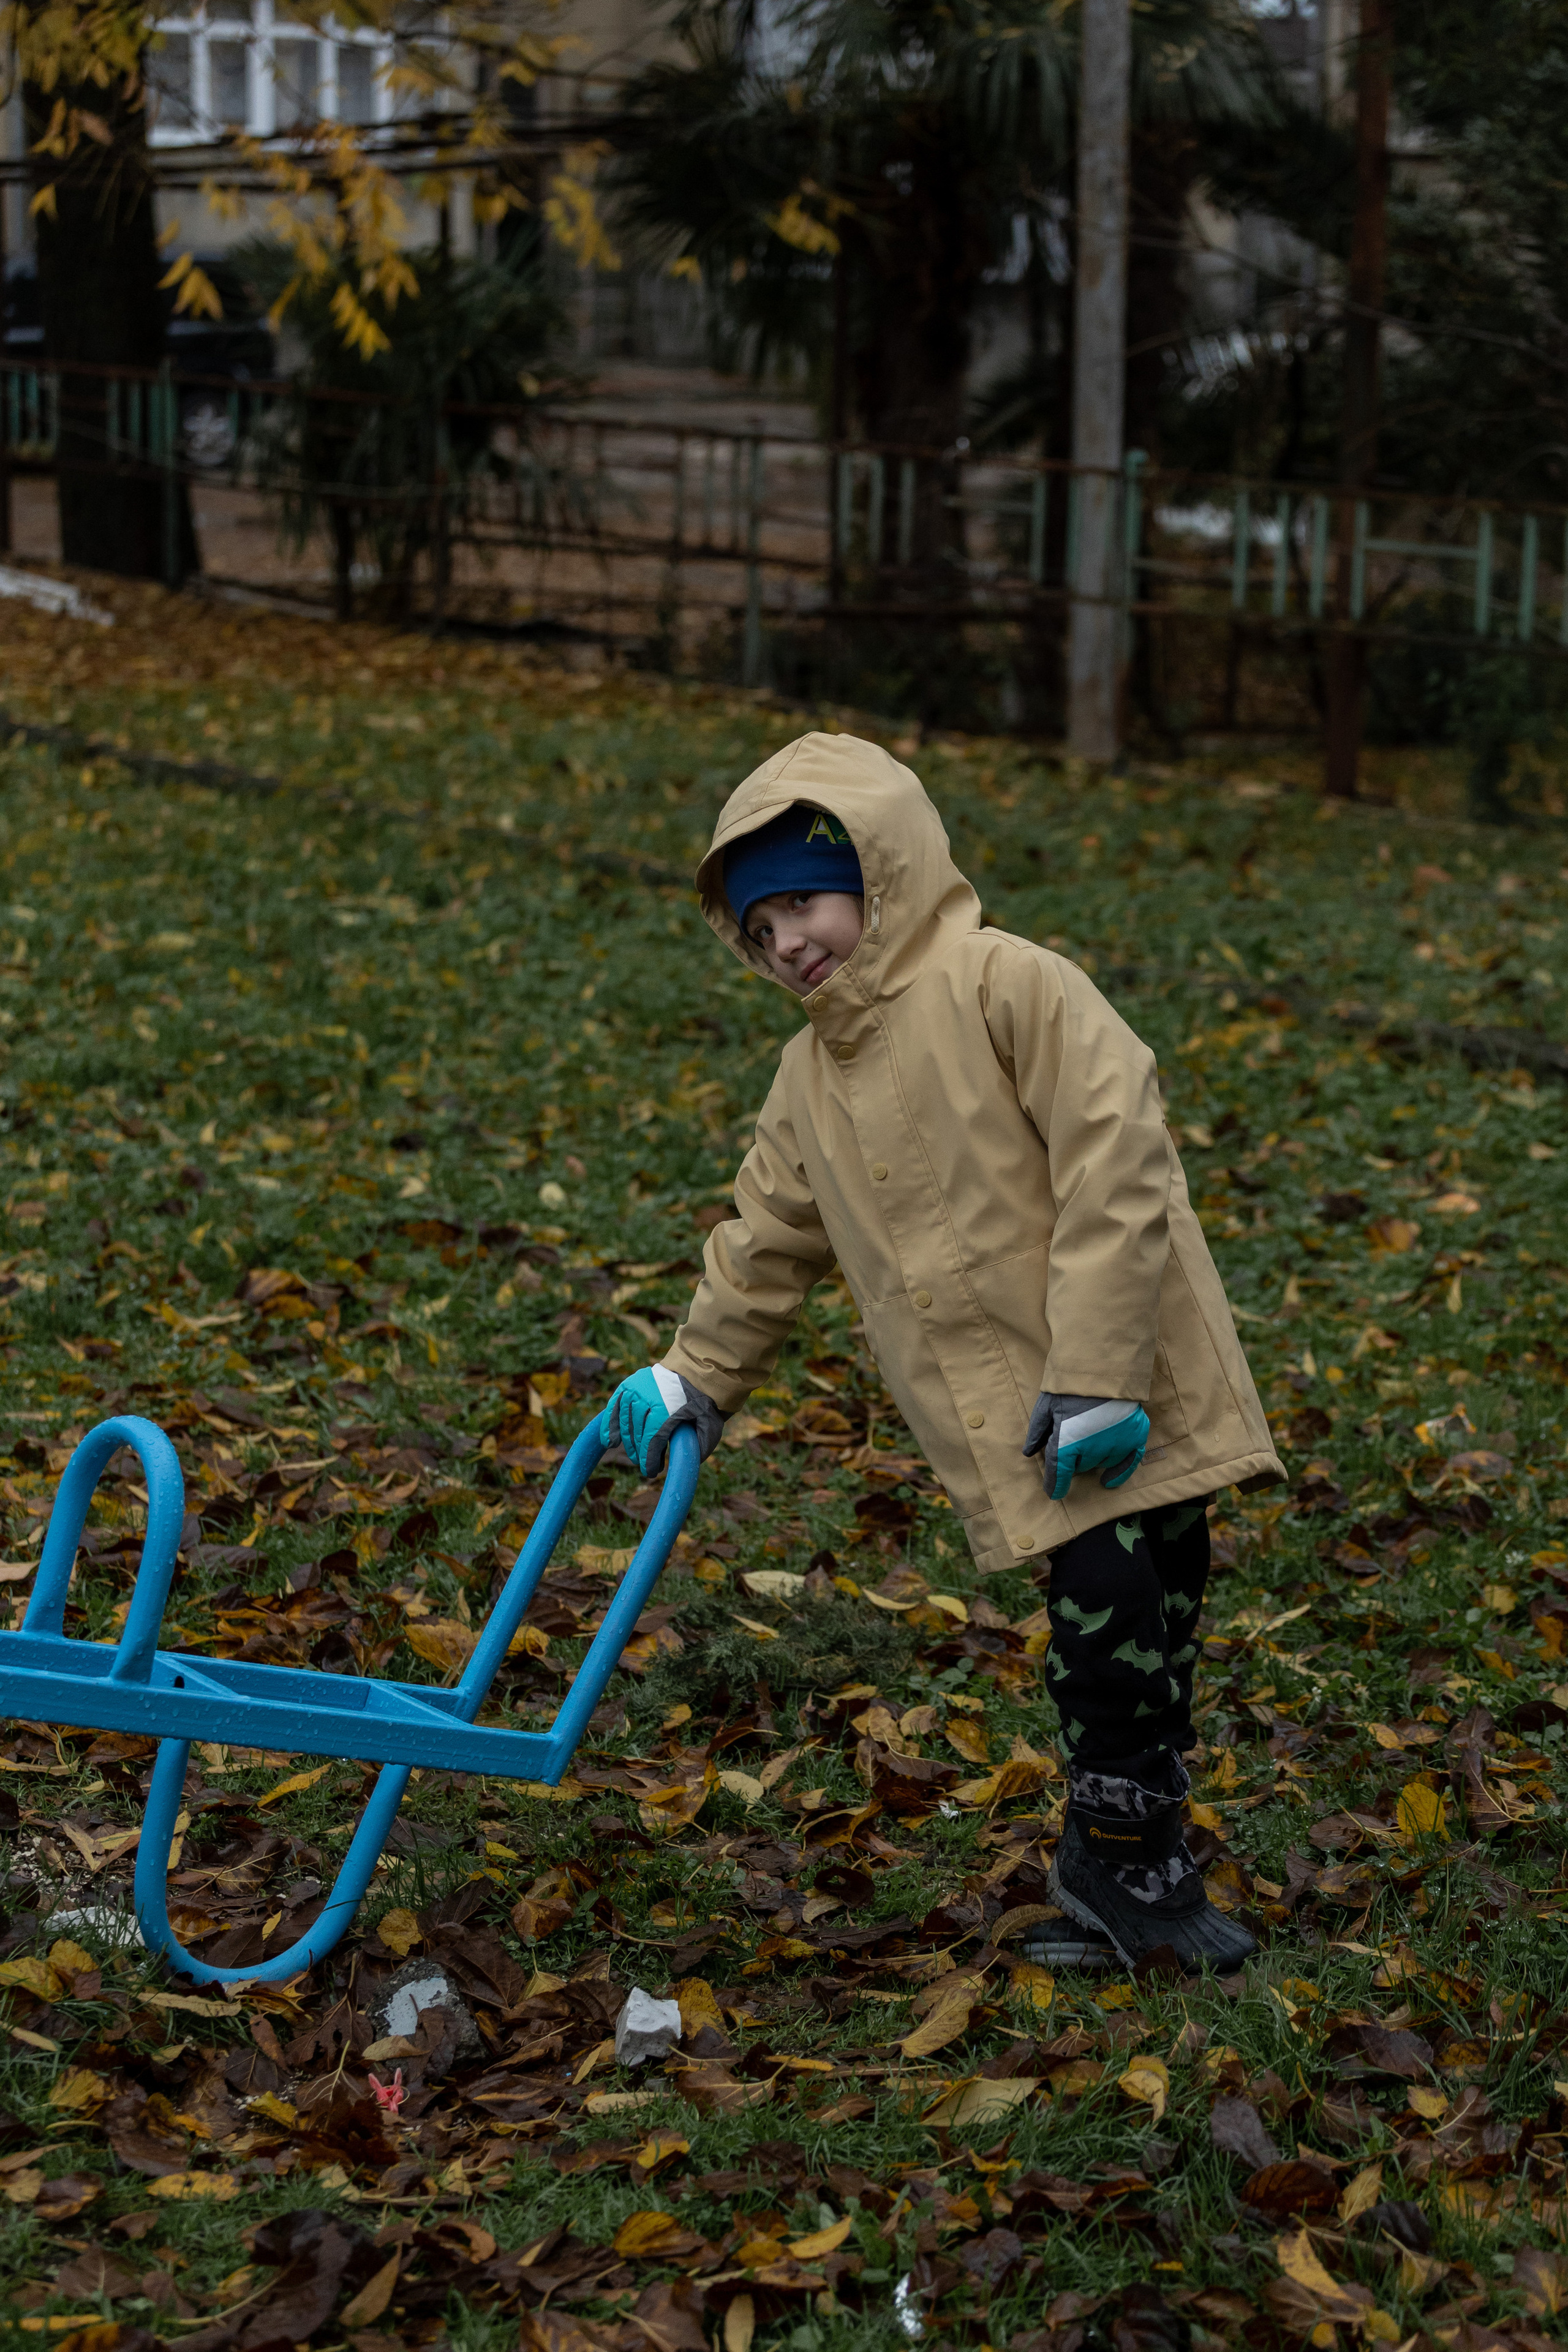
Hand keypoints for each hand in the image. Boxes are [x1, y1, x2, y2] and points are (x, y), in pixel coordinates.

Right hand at [600, 1366, 724, 1476]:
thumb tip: (690, 1461)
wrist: (695, 1372)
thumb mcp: (710, 1423)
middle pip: (637, 1434)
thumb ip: (701, 1444)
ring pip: (625, 1423)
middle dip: (640, 1453)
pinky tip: (609, 1441)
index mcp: (666, 1408)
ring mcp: (636, 1389)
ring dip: (627, 1442)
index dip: (649, 1459)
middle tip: (644, 1464)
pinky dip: (610, 1425)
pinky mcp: (629, 1384)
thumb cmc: (702, 1402)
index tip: (650, 1472)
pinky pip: (614, 1407)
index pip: (651, 1440)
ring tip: (635, 1455)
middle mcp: (647, 1397)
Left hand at [1023, 1393, 1149, 1500]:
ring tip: (1089, 1436)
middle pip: (1079, 1467)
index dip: (1054, 1485)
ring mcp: (1115, 1445)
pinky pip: (1128, 1464)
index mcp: (1066, 1443)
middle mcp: (1091, 1450)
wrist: (1104, 1364)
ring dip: (1092, 1457)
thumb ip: (1038, 1431)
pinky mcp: (1134, 1437)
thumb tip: (1029, 1452)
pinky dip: (1118, 1473)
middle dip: (1073, 1459)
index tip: (1053, 1493)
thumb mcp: (1046, 1404)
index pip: (1058, 1473)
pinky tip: (1109, 1480)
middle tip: (1072, 1438)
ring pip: (1100, 1464)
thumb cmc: (1070, 1384)